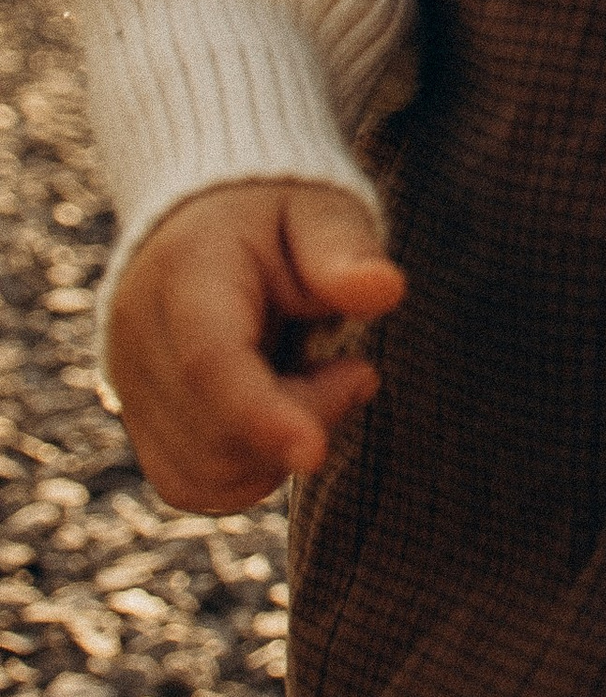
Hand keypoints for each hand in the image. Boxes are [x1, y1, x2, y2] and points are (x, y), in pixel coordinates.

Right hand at [105, 183, 404, 514]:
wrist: (210, 222)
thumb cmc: (280, 217)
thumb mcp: (322, 211)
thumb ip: (347, 250)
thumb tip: (384, 290)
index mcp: (187, 272)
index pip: (210, 362)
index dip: (261, 416)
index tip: (315, 454)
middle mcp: (140, 335)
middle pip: (217, 431)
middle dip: (307, 417)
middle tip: (353, 370)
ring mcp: (130, 385)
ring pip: (207, 472)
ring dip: (279, 449)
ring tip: (312, 380)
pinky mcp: (139, 423)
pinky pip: (193, 485)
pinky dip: (250, 469)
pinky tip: (280, 414)